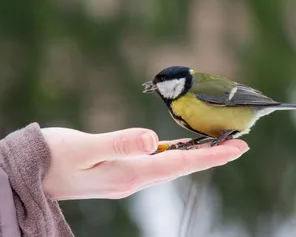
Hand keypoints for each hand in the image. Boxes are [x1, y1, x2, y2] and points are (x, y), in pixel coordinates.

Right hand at [41, 127, 248, 199]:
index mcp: (130, 173)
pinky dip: (175, 154)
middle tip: (239, 145)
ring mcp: (129, 177)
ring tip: (218, 146)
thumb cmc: (56, 159)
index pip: (181, 164)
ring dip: (196, 156)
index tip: (238, 148)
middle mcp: (135, 178)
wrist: (32, 175)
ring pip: (172, 165)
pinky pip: (157, 163)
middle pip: (183, 166)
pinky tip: (180, 148)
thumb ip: (119, 144)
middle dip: (212, 156)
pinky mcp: (122, 172)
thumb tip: (153, 140)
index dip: (211, 156)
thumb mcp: (84, 148)